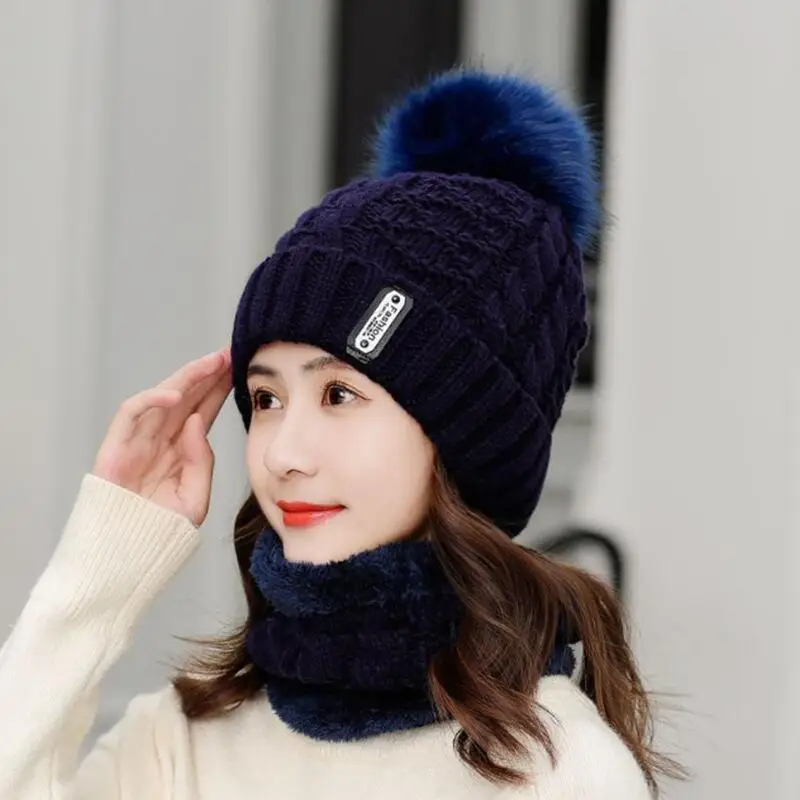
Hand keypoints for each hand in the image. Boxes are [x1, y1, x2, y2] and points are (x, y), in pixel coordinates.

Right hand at [92, 348, 231, 525]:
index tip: (240, 368)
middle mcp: (159, 439)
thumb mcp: (195, 497)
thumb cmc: (161, 529)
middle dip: (208, 373)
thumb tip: (194, 422)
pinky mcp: (115, 446)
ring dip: (187, 377)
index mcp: (180, 449)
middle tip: (229, 353)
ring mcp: (137, 440)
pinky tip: (175, 394)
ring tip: (212, 362)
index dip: (219, 388)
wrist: (128, 555)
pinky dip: (150, 399)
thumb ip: (201, 461)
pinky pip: (130, 412)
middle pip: (187, 397)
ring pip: (162, 396)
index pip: (202, 409)